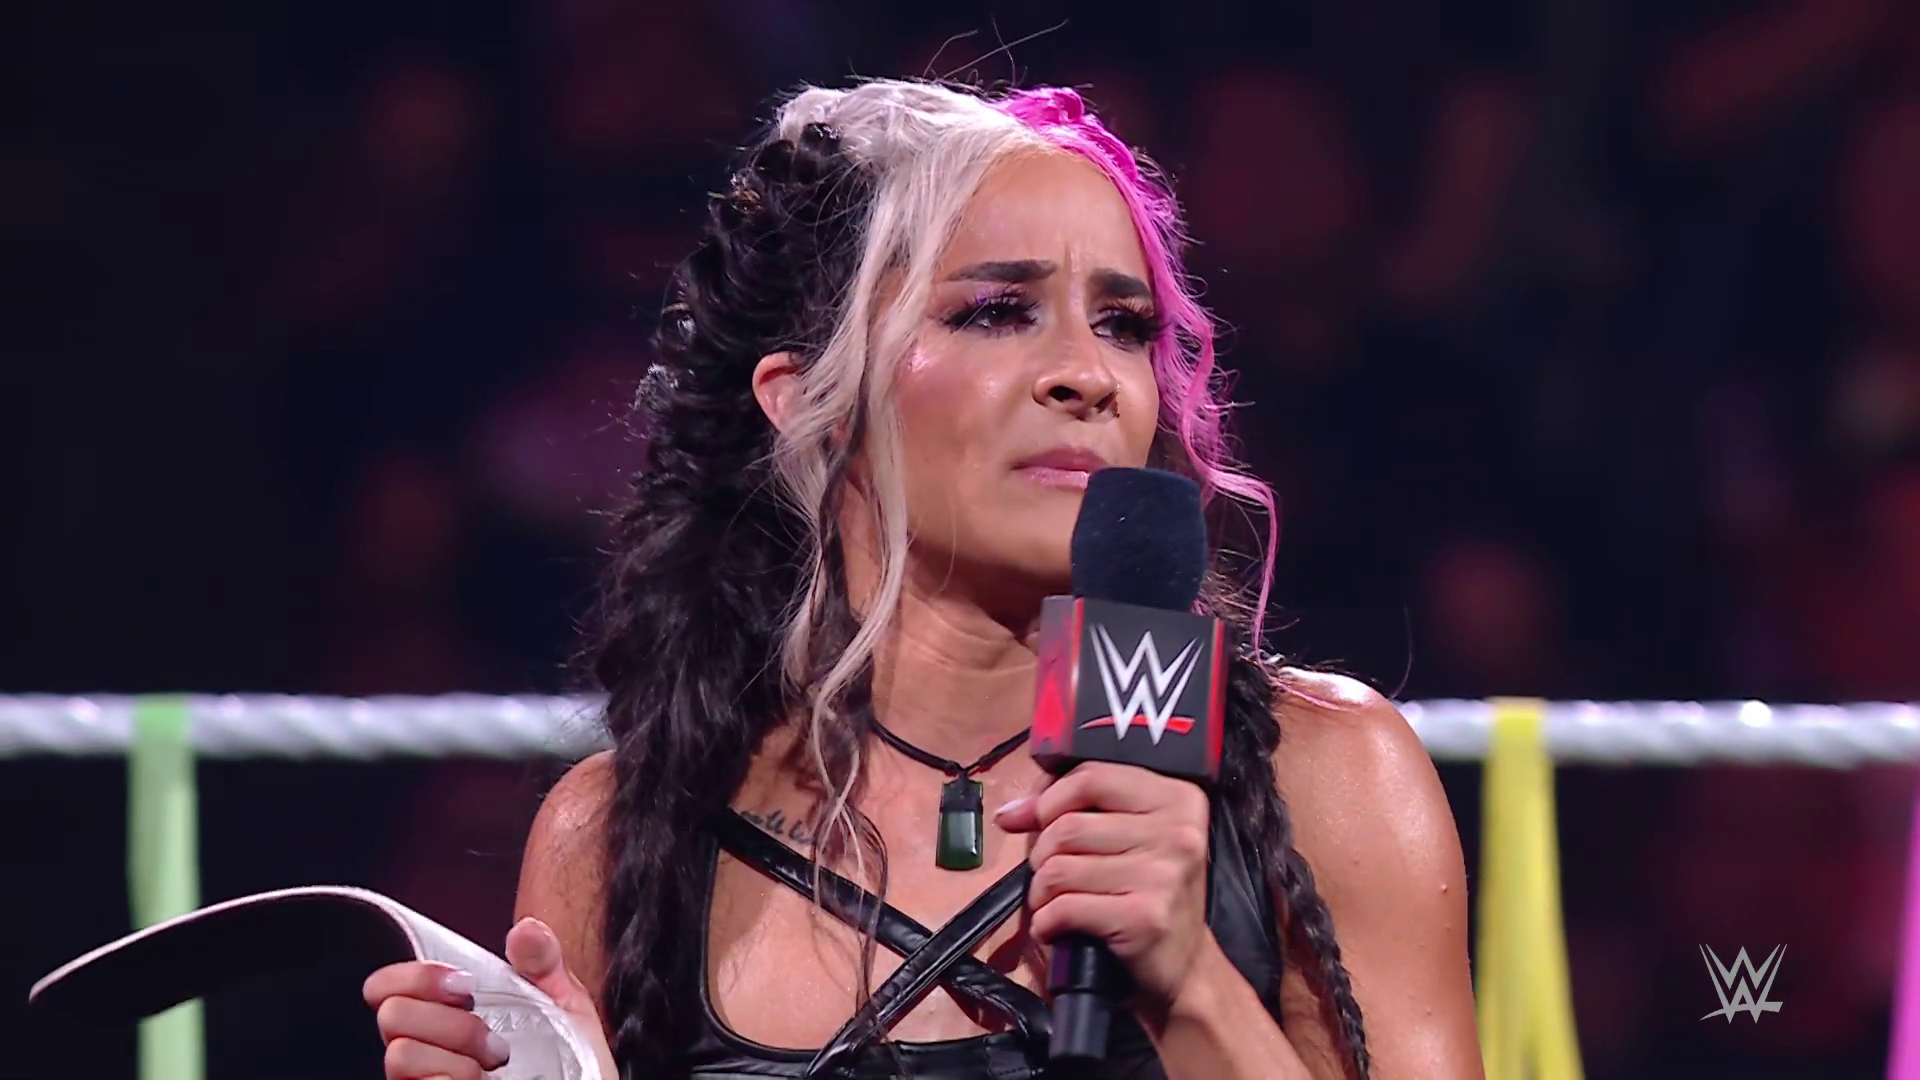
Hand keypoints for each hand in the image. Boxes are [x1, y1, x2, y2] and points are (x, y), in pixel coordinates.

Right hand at [363, 917, 615, 1079]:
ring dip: (458, 1061)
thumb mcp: (560, 1001)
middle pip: (393, 1015)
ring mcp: (424, 1078)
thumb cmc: (565, 1056)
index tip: (465, 985)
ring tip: (495, 1069)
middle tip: (496, 1042)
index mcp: (442, 1011)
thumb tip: (526, 929)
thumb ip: (541, 960)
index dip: (417, 977)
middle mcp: (423, 1048)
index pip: (386, 986)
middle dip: (452, 1023)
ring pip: (401, 1056)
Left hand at [993, 762, 1217, 1018]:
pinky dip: (1046, 922)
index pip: (1091, 776)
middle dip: (1042, 855)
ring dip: (1041, 892)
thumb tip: (1009, 813)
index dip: (1049, 798)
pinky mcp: (1144, 918)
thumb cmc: (1149, 897)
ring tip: (1054, 905)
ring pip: (1059, 867)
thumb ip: (1074, 812)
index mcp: (1176, 798)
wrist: (1186, 971)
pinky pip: (1064, 907)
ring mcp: (1163, 875)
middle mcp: (1177, 831)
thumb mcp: (1127, 840)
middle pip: (1068, 826)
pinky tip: (1057, 929)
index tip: (1033, 820)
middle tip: (1052, 877)